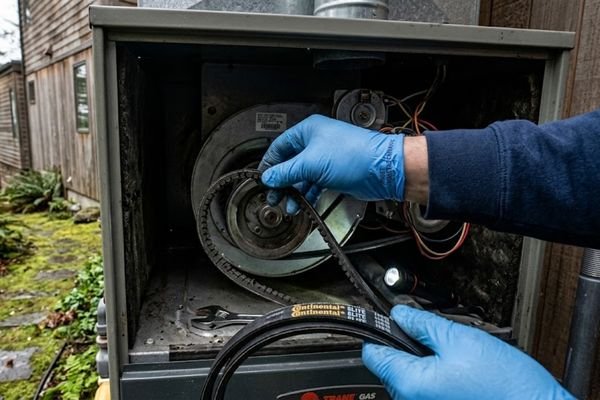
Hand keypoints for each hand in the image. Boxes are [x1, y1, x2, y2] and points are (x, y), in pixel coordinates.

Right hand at [259, 115, 404, 213]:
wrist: (382, 169)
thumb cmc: (354, 155)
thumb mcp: (311, 164)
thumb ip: (286, 172)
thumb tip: (269, 177)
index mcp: (308, 131)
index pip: (279, 147)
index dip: (269, 164)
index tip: (262, 179)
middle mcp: (316, 143)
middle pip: (290, 163)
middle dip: (281, 181)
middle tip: (274, 196)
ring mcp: (326, 159)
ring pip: (302, 176)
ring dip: (294, 192)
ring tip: (289, 205)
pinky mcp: (334, 174)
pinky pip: (314, 184)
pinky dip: (307, 194)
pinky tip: (303, 204)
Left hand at [362, 305, 574, 399]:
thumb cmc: (505, 386)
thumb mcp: (460, 340)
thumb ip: (423, 324)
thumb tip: (400, 314)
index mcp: (409, 382)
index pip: (373, 354)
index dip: (380, 332)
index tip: (388, 321)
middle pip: (390, 366)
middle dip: (407, 347)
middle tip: (435, 338)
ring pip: (410, 379)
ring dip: (424, 364)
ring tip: (455, 359)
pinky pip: (426, 392)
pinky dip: (436, 380)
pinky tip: (460, 376)